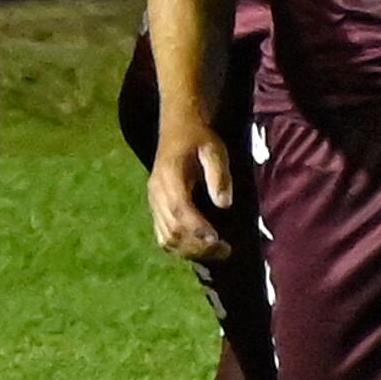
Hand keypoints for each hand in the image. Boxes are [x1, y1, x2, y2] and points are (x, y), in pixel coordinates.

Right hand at [150, 119, 234, 262]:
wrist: (178, 127)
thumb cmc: (199, 137)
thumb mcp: (215, 149)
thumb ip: (219, 175)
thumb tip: (224, 204)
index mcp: (169, 176)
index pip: (180, 209)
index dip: (197, 229)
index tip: (218, 240)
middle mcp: (157, 192)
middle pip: (172, 230)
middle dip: (199, 246)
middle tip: (226, 250)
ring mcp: (154, 202)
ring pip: (166, 238)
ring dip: (190, 251)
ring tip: (216, 252)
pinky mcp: (156, 207)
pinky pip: (163, 236)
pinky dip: (180, 247)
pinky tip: (200, 247)